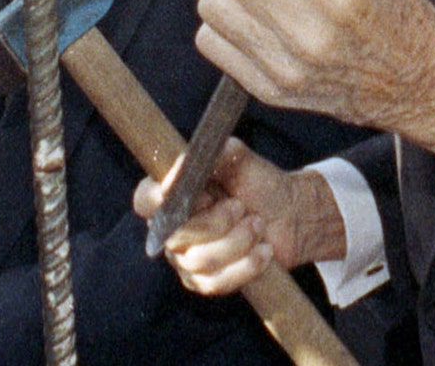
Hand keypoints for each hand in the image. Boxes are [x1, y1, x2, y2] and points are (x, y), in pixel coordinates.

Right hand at [133, 139, 345, 296]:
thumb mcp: (242, 160)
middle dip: (218, 222)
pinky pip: (215, 283)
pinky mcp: (204, 282)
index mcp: (171, 194)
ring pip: (200, 261)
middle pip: (177, 235)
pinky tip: (263, 251)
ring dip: (238, 242)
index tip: (191, 193)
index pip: (145, 201)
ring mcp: (185, 259)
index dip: (159, 200)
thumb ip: (217, 152)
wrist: (290, 215)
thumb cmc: (259, 183)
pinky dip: (245, 266)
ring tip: (258, 225)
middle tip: (242, 207)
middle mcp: (171, 228)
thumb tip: (186, 161)